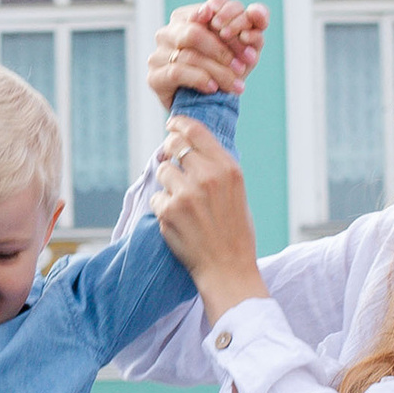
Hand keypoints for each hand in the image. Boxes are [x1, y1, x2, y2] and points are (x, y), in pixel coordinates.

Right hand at [147, 0, 267, 106]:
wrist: (208, 107)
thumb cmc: (226, 71)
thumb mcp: (243, 49)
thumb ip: (253, 27)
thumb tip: (256, 12)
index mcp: (191, 15)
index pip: (215, 4)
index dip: (233, 19)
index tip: (248, 39)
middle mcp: (170, 30)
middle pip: (195, 32)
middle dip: (223, 51)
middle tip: (243, 67)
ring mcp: (158, 53)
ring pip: (188, 55)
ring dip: (218, 71)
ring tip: (236, 85)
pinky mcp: (154, 77)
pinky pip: (177, 72)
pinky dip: (200, 79)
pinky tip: (213, 88)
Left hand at [153, 128, 265, 317]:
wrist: (228, 268)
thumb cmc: (235, 232)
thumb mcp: (237, 192)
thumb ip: (217, 168)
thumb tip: (191, 148)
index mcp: (228, 168)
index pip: (196, 132)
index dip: (179, 124)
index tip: (171, 125)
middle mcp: (208, 176)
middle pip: (174, 146)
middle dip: (169, 152)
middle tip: (169, 162)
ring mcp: (186, 193)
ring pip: (163, 172)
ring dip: (167, 185)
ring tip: (182, 204)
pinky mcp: (169, 211)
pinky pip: (156, 198)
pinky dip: (162, 209)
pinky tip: (178, 222)